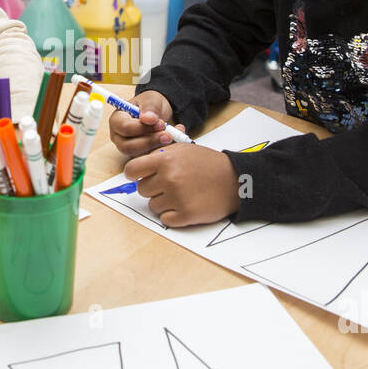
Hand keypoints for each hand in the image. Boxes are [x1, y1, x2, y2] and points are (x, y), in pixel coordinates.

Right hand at [108, 90, 187, 156]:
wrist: (161, 112)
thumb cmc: (151, 104)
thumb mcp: (151, 99)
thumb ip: (150, 107)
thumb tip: (148, 119)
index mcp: (117, 120)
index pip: (124, 128)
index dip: (142, 127)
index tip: (160, 123)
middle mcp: (119, 137)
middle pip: (128, 146)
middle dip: (149, 141)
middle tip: (167, 135)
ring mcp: (129, 148)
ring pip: (139, 155)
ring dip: (156, 147)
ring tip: (170, 137)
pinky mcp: (140, 156)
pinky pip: (150, 158)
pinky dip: (163, 150)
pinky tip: (174, 140)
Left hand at [122, 144, 240, 226]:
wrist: (235, 180)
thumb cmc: (208, 164)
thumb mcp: (184, 149)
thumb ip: (159, 154)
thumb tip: (138, 166)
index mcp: (165, 160)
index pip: (132, 170)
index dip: (134, 174)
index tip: (139, 177)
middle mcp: (169, 178)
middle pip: (142, 189)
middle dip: (153, 188)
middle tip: (171, 185)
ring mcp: (177, 197)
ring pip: (153, 206)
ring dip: (164, 202)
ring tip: (181, 194)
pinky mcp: (186, 215)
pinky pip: (165, 219)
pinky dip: (173, 215)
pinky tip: (185, 206)